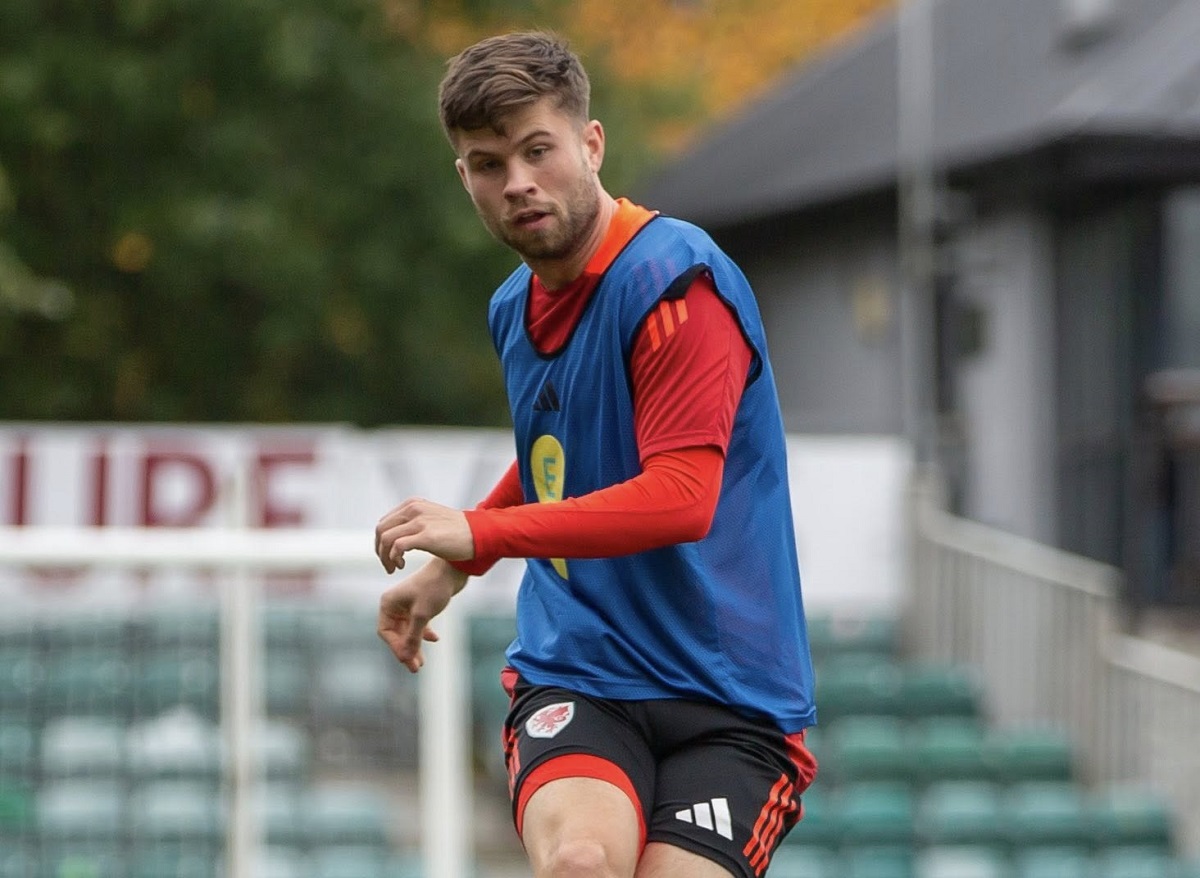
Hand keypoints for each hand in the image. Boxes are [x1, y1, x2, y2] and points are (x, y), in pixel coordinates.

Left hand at [375, 497, 474, 572]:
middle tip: (389, 566)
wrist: (480, 534)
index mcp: (412, 504)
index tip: (388, 556)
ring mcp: (420, 521)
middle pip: (381, 530)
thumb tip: (396, 534)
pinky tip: (402, 565)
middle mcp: (413, 509)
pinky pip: (398, 546)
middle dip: (380, 551)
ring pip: (386, 539)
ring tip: (394, 568)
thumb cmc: (457, 531)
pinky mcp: (426, 535)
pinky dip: (394, 558)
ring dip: (385, 557)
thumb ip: (414, 522)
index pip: (384, 523)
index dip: (381, 542)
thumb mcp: (431, 519)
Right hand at [377, 557, 468, 671]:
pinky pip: (417, 624)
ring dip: (415, 645)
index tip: (407, 659)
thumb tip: (406, 657)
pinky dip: (424, 633)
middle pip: (396, 634)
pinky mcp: (419, 605)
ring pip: (407, 631)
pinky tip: (434, 639)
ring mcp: (407, 605)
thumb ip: (412, 637)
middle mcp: (395, 604)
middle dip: (406, 651)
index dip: (396, 648)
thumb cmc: (434, 588)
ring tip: (422, 662)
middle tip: (416, 668)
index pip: (385, 632)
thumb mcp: (422, 615)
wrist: (453, 569)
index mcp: (388, 603)